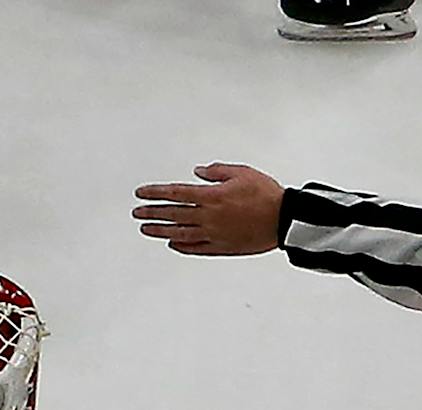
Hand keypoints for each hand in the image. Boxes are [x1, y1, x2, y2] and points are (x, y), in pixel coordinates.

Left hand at [133, 164, 284, 255]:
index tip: (141, 193)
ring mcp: (215, 234)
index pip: (175, 193)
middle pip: (173, 214)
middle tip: (136, 212)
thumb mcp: (241, 173)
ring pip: (180, 233)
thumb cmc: (266, 194)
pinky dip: (182, 246)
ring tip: (146, 229)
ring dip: (161, 231)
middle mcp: (209, 216)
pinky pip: (197, 248)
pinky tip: (172, 244)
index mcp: (212, 196)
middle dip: (152, 212)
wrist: (285, 219)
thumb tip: (198, 172)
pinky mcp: (223, 248)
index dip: (155, 193)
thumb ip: (217, 172)